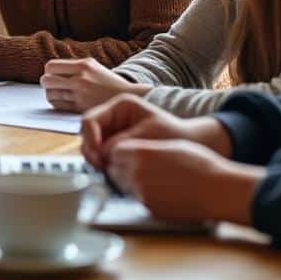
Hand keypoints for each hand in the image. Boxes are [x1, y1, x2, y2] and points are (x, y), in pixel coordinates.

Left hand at [40, 58, 148, 112]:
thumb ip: (73, 66)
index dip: (49, 71)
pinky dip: (57, 104)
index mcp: (83, 65)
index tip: (53, 75)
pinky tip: (64, 101)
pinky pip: (58, 106)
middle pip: (46, 80)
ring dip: (51, 94)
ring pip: (50, 94)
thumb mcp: (93, 66)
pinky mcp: (81, 108)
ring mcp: (80, 94)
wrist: (128, 97)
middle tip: (52, 85)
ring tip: (59, 94)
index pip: (51, 66)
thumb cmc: (107, 82)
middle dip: (46, 84)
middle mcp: (81, 79)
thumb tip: (49, 69)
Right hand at [79, 94, 231, 171]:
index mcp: (120, 106)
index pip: (90, 120)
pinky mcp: (117, 146)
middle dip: (91, 152)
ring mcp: (113, 132)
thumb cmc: (174, 138)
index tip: (98, 158)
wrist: (193, 146)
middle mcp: (113, 117)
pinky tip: (113, 173)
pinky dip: (104, 165)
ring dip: (97, 160)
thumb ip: (121, 145)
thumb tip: (101, 157)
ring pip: (92, 146)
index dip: (89, 139)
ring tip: (109, 173)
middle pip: (87, 134)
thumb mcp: (145, 138)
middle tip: (102, 169)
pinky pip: (102, 156)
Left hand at [107, 138, 261, 223]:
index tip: (127, 153)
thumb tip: (127, 150)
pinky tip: (160, 191)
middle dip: (121, 167)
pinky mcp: (149, 210)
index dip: (119, 152)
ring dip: (129, 182)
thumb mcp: (170, 146)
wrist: (218, 192)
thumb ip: (144, 148)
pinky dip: (142, 195)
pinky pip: (136, 200)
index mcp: (141, 154)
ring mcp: (141, 194)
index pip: (113, 151)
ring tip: (152, 178)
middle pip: (113, 170)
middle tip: (138, 167)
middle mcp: (136, 174)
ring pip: (123, 186)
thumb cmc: (200, 166)